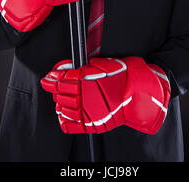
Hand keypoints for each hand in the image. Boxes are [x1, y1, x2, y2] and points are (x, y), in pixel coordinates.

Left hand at [40, 56, 169, 134]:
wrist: (140, 94)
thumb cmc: (124, 75)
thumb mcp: (102, 64)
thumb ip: (82, 67)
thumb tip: (64, 68)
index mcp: (87, 80)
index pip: (60, 80)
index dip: (51, 79)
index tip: (48, 77)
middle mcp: (85, 96)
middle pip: (59, 94)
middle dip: (57, 89)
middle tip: (59, 85)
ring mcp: (88, 112)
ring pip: (62, 108)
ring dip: (60, 102)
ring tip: (64, 98)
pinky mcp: (92, 124)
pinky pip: (70, 125)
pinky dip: (64, 119)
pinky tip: (64, 114)